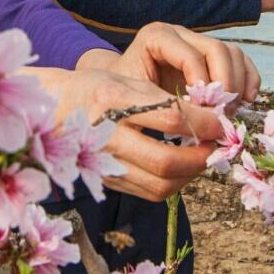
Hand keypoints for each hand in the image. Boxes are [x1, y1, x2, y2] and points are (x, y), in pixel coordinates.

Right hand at [29, 66, 223, 201]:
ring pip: (160, 184)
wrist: (51, 111)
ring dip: (191, 174)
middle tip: (216, 144)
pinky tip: (182, 167)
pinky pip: (150, 192)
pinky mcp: (109, 181)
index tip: (222, 120)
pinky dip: (174, 183)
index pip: (170, 117)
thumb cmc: (92, 90)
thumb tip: (205, 117)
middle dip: (200, 156)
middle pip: (165, 161)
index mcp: (112, 101)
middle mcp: (106, 136)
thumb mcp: (123, 82)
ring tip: (202, 155)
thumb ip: (161, 98)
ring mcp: (105, 164)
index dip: (204, 121)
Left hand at [79, 23, 258, 105]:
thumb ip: (161, 105)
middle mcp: (180, 33)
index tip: (205, 111)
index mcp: (156, 37)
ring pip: (232, 53)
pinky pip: (241, 60)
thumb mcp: (134, 98)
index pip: (189, 55)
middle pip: (217, 49)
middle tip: (223, 114)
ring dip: (238, 84)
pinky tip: (245, 102)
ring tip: (231, 112)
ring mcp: (199, 41)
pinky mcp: (213, 55)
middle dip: (225, 84)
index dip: (202, 83)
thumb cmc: (122, 96)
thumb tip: (196, 123)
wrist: (118, 88)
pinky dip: (248, 80)